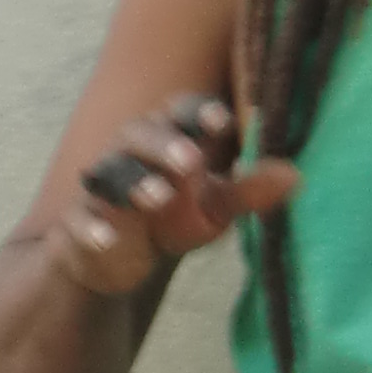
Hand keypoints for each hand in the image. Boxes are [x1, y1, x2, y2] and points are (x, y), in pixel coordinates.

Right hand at [51, 97, 297, 297]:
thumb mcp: (213, 207)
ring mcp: (100, 190)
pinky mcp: (76, 225)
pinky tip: (108, 241)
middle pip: (139, 134)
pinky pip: (78, 222)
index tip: (223, 121)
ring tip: (158, 197)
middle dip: (164, 144)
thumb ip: (247, 190)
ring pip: (108, 173)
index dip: (197, 113)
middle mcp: (128, 155)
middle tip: (191, 160)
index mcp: (165, 139)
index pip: (178, 112)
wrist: (110, 260)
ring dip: (133, 181)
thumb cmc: (169, 216)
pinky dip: (91, 230)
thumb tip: (296, 175)